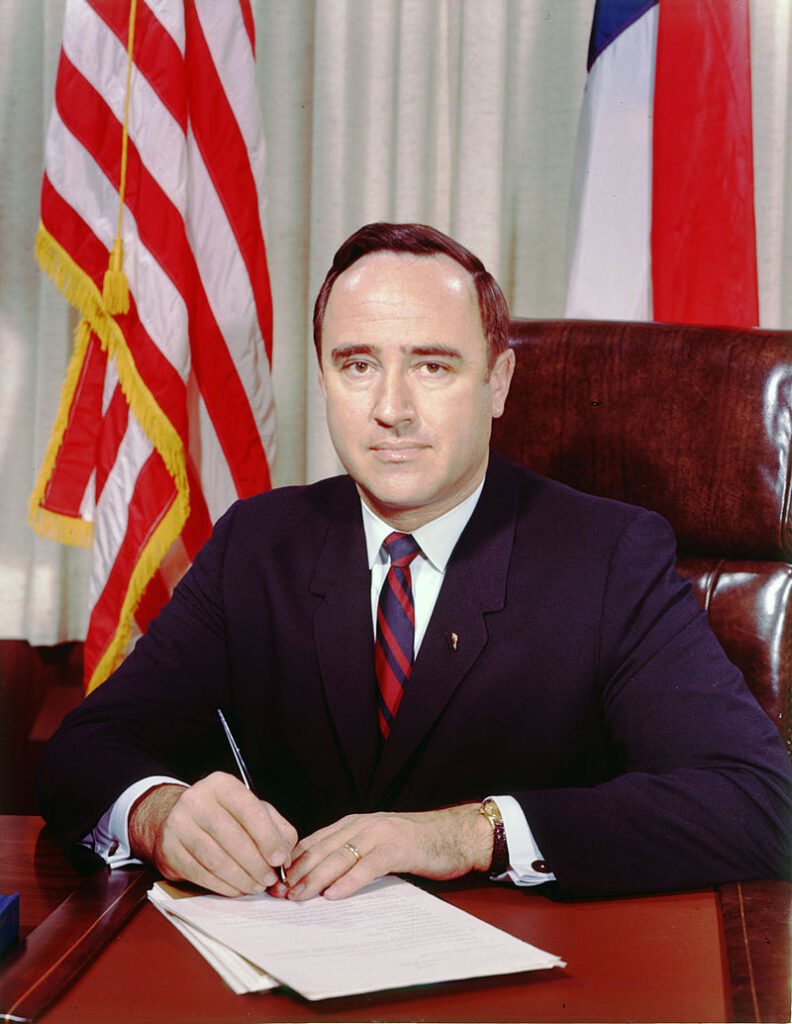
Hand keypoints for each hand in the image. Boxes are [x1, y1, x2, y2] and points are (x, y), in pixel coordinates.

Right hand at [128, 772, 297, 896]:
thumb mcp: (251, 810)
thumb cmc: (222, 815)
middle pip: (233, 839)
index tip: (280, 859)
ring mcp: (179, 824)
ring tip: (256, 886)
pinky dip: (224, 886)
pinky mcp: (169, 850)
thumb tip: (285, 855)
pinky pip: (201, 874)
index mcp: (222, 785)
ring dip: (242, 879)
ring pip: (217, 860)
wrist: (176, 819)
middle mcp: (197, 800)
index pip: (250, 810)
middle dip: (257, 864)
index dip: (268, 838)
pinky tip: (237, 889)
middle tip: (270, 879)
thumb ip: (275, 827)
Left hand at [271, 803, 492, 901]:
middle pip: (322, 848)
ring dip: (316, 877)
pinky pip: (368, 865)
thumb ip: (350, 855)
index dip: (293, 862)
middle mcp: (362, 824)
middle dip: (298, 872)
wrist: (454, 834)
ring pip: (339, 855)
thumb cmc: (414, 843)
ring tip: (299, 896)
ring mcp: (380, 834)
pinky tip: (335, 894)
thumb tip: (319, 880)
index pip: (314, 841)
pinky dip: (349, 880)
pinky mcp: (398, 848)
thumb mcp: (376, 845)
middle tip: (279, 893)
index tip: (275, 881)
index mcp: (354, 823)